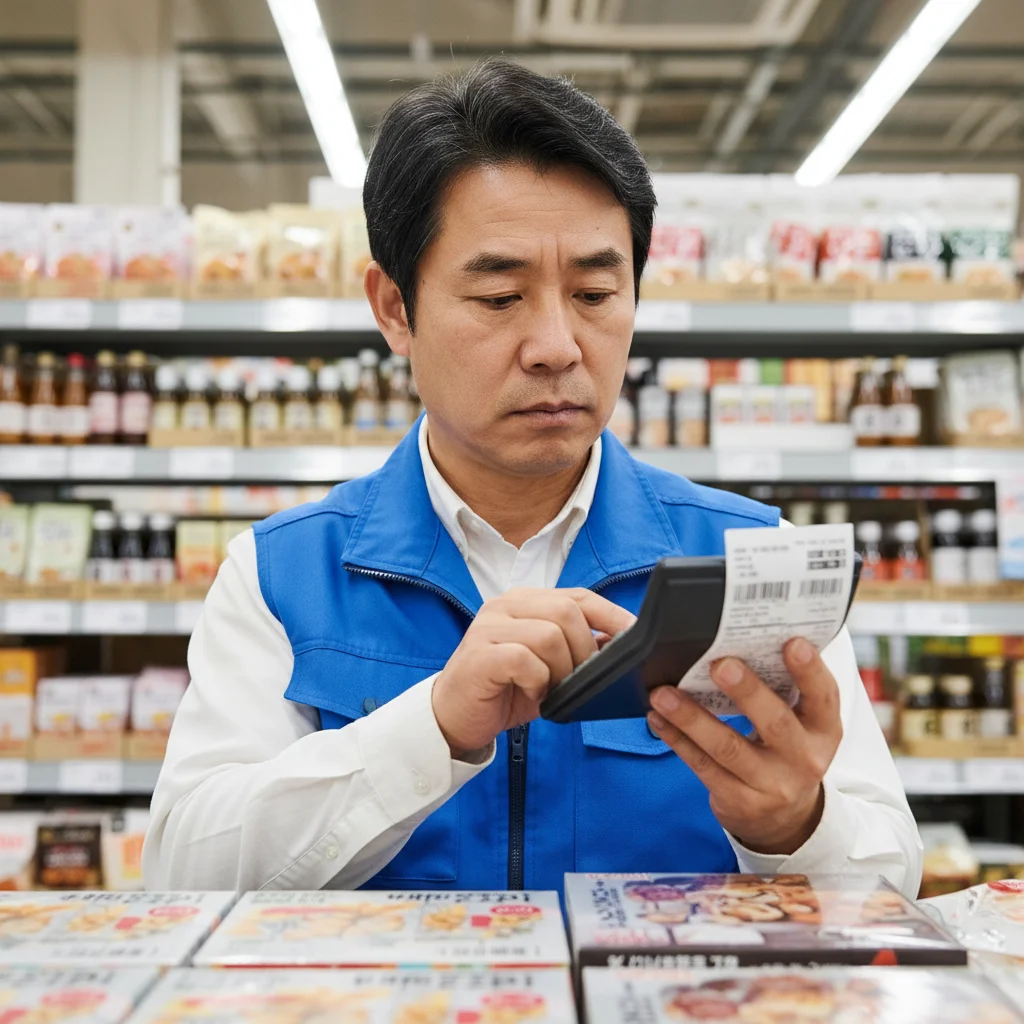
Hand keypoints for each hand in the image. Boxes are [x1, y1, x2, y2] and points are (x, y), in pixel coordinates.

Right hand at [433, 587, 635, 756]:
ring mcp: (489, 626)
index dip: (611, 615)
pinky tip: (532, 693)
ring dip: (561, 670)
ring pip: (549, 635)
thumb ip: (578, 650)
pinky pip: (525, 660)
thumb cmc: (505, 689)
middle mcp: (505, 605)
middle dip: (585, 650)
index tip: (635, 635)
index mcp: (525, 601)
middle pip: (567, 612)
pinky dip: (538, 681)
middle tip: (578, 678)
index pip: (578, 596)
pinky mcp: (480, 654)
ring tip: (550, 688)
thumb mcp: (549, 667)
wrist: (453, 716)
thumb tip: (620, 643)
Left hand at [646, 637, 841, 855]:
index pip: (824, 697)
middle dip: (747, 692)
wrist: (786, 819)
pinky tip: (658, 718)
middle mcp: (803, 759)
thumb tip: (741, 639)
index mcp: (823, 730)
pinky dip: (676, 739)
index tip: (792, 642)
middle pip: (775, 723)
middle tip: (720, 665)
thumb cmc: (786, 751)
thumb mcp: (801, 725)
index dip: (810, 671)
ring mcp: (771, 785)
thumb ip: (783, 688)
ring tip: (663, 693)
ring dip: (691, 718)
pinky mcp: (739, 800)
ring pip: (728, 748)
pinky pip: (703, 766)